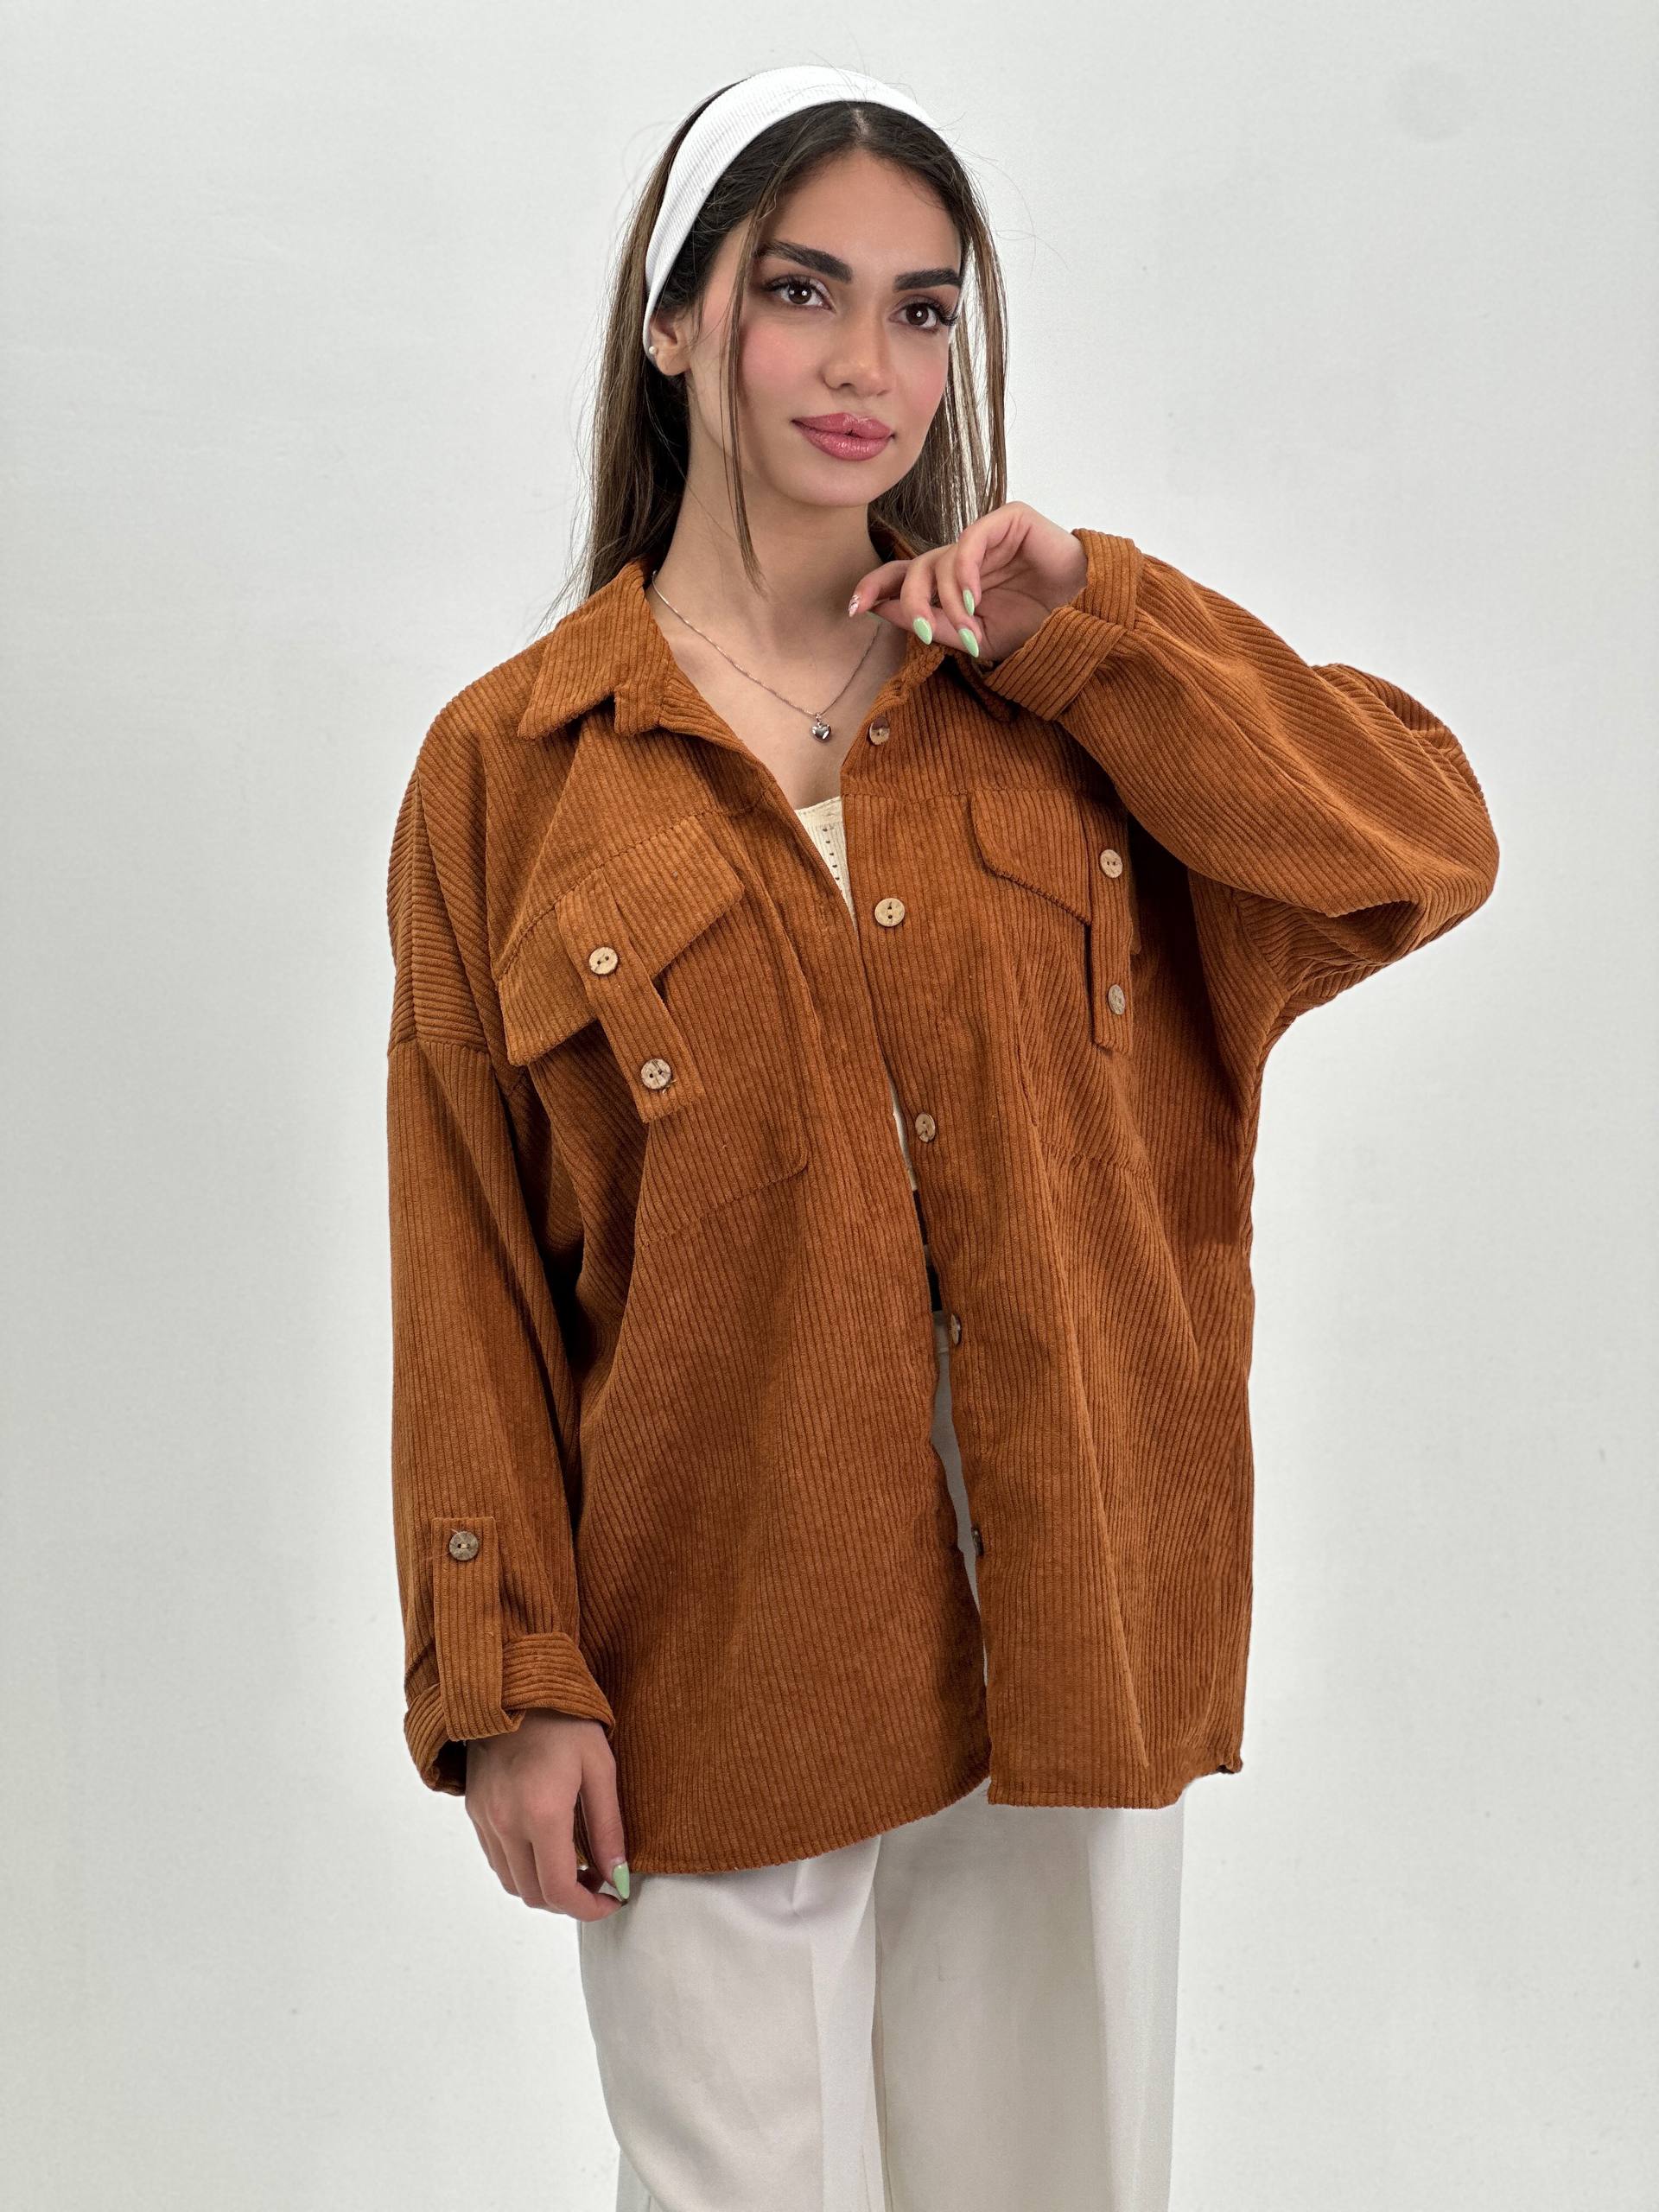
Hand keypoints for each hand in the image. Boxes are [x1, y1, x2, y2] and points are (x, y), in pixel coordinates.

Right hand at [465, 1711, 630, 1919]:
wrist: (511, 1685)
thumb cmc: (564, 1719)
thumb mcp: (600, 1766)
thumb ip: (608, 1828)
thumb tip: (618, 1876)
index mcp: (541, 1814)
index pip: (560, 1890)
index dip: (589, 1908)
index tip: (612, 1900)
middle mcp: (506, 1823)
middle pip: (534, 1895)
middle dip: (570, 1900)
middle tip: (598, 1881)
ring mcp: (485, 1819)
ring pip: (513, 1883)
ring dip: (544, 1887)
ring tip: (575, 1865)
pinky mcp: (475, 1811)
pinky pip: (497, 1859)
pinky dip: (523, 1868)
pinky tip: (546, 1846)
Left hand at [848, 501, 1087, 663]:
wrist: (1085, 617)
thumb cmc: (1036, 628)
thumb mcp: (975, 640)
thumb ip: (932, 624)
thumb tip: (882, 609)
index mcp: (952, 582)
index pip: (903, 575)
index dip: (876, 586)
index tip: (854, 607)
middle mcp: (964, 555)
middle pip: (915, 567)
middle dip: (911, 601)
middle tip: (921, 630)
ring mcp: (985, 535)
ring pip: (940, 559)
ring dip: (948, 600)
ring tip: (968, 626)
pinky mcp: (1007, 519)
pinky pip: (969, 541)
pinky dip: (964, 573)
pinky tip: (974, 599)